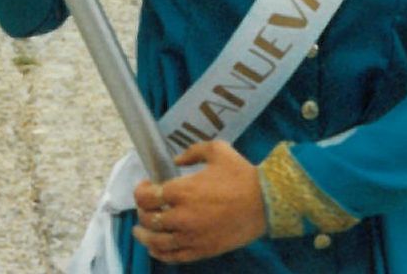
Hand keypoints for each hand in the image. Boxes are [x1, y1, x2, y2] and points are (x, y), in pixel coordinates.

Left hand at [132, 141, 265, 263]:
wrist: (266, 202)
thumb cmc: (242, 175)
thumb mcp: (217, 150)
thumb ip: (192, 152)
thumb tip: (176, 160)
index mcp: (183, 190)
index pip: (146, 196)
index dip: (140, 191)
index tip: (145, 186)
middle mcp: (182, 216)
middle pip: (148, 219)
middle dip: (142, 211)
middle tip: (146, 207)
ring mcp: (191, 236)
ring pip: (156, 241)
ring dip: (144, 236)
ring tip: (141, 232)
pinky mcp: (201, 250)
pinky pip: (173, 256)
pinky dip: (160, 253)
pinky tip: (156, 248)